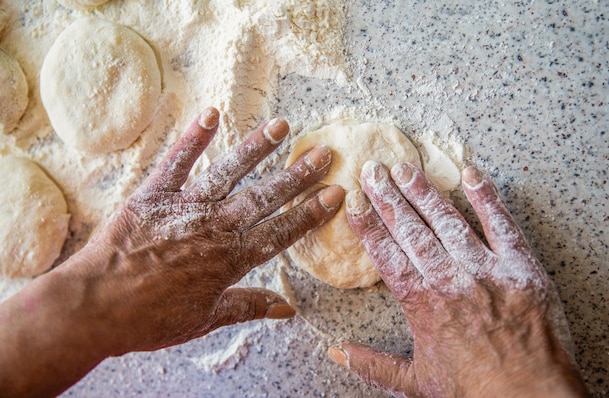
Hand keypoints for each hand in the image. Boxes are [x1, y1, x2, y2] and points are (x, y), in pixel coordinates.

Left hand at [70, 106, 344, 352]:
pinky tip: (211, 114)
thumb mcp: (204, 319)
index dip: (310, 213)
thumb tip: (287, 309)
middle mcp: (213, 228)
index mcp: (229, 260)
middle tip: (323, 154)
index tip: (335, 193)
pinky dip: (192, 138)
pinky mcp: (153, 195)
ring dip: (256, 148)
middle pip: (263, 197)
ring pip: (228, 173)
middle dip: (297, 176)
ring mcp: (183, 207)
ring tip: (282, 126)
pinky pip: (175, 162)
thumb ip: (247, 307)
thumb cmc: (148, 319)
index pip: (281, 232)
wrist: (92, 308)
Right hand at [328, 161, 587, 396]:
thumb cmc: (473, 391)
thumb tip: (336, 352)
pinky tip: (470, 174)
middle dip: (388, 197)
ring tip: (405, 167)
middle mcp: (449, 280)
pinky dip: (487, 197)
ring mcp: (486, 269)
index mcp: (422, 304)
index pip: (386, 255)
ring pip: (448, 221)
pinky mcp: (521, 267)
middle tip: (373, 169)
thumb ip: (373, 364)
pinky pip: (502, 225)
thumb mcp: (416, 382)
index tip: (353, 204)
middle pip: (411, 230)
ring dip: (424, 191)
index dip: (367, 227)